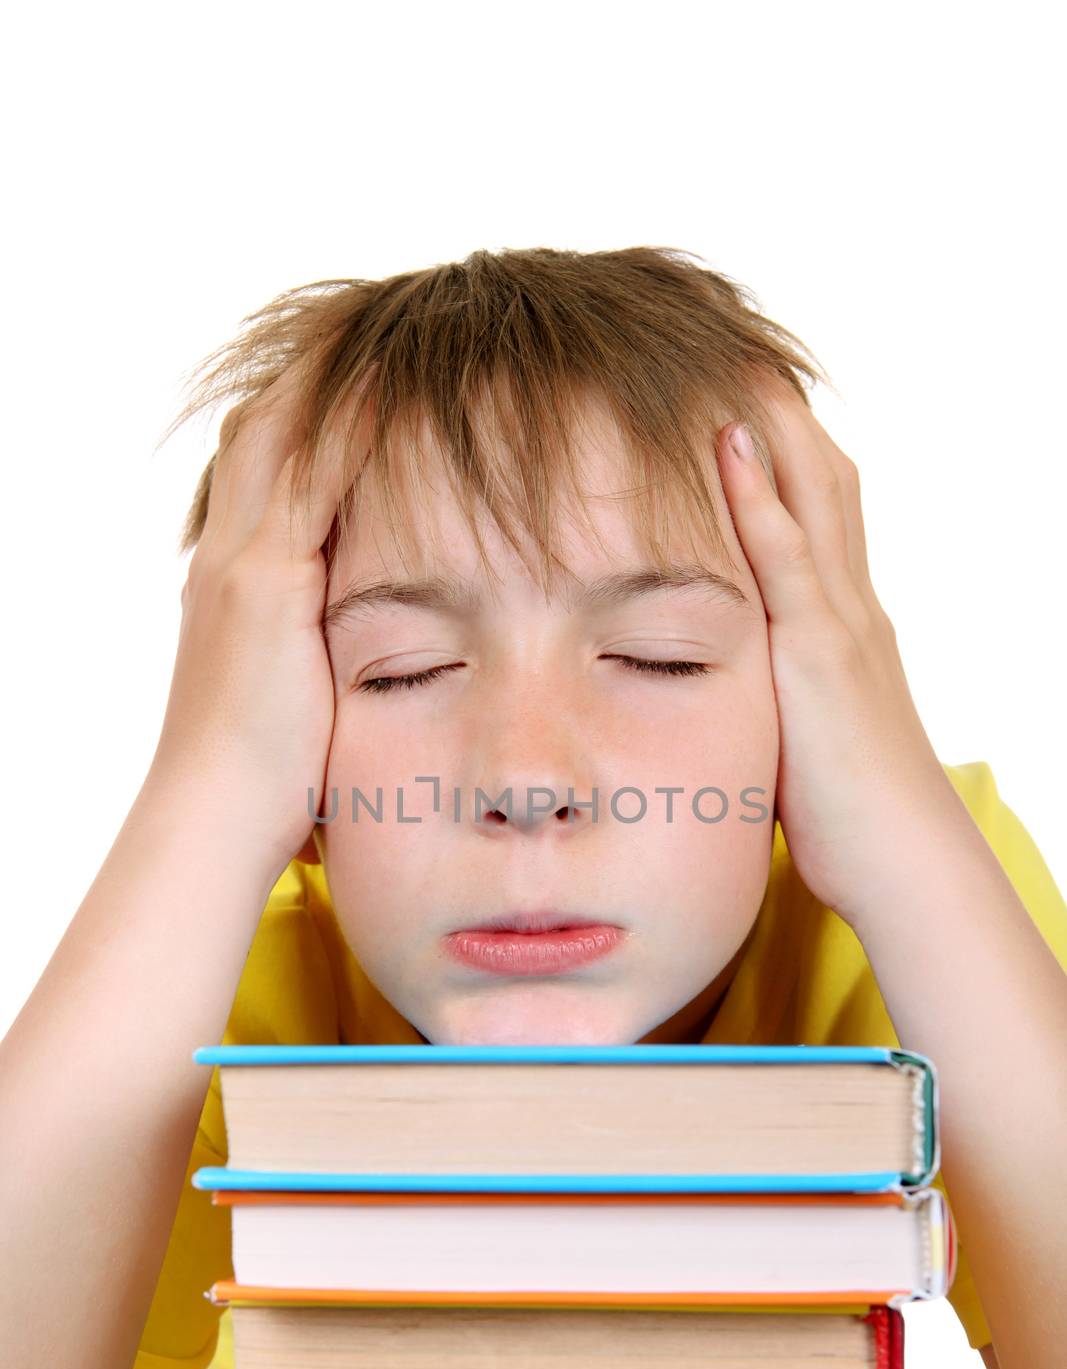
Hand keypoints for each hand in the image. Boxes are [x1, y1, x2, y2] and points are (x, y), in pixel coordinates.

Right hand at [150, 359, 363, 878]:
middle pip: (261, 428)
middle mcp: (227, 554)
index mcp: (230, 576)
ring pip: (281, 434)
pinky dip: (346, 427)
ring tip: (383, 330)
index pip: (258, 463)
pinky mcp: (267, 584)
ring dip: (331, 379)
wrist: (216, 810)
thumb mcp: (287, 690)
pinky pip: (310, 478)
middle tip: (368, 325)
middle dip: (311, 374)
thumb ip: (310, 649)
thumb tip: (346, 652)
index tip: (351, 374)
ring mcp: (242, 562)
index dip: (298, 412)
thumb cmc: (263, 773)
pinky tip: (391, 389)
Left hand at [715, 377, 958, 928]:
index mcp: (843, 620)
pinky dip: (761, 497)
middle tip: (733, 342)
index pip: (820, 509)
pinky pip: (789, 559)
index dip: (784, 445)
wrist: (903, 861)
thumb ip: (774, 687)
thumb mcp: (803, 728)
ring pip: (812, 496)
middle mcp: (848, 605)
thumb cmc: (847, 813)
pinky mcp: (823, 657)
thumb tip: (728, 679)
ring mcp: (840, 624)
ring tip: (730, 352)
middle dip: (779, 407)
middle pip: (821, 477)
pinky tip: (729, 443)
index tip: (741, 390)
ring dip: (771, 421)